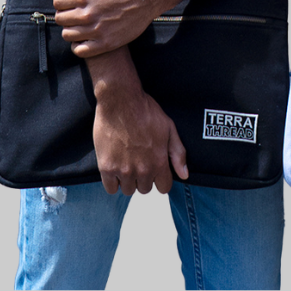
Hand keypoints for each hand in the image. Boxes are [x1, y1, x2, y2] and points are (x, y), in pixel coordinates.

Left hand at [53, 0, 159, 55]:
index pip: (57, 2)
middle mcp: (87, 14)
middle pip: (60, 19)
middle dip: (64, 14)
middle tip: (74, 11)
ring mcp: (96, 30)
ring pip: (67, 35)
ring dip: (70, 29)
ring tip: (79, 24)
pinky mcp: (106, 43)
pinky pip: (80, 50)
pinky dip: (77, 46)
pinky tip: (83, 38)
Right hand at [93, 68, 187, 194]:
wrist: (121, 100)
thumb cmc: (145, 111)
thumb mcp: (168, 128)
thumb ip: (178, 153)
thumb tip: (184, 174)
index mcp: (159, 162)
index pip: (164, 187)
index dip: (160, 179)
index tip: (155, 169)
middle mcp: (142, 170)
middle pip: (145, 189)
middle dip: (144, 177)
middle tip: (139, 160)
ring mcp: (123, 170)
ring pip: (128, 189)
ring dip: (128, 179)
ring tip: (126, 161)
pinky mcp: (106, 167)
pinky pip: (110, 188)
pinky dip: (113, 181)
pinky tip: (115, 166)